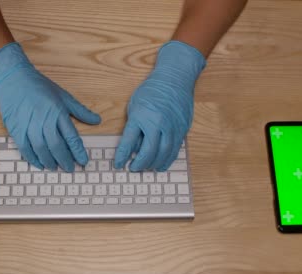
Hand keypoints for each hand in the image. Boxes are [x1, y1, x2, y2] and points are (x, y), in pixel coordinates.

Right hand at [0, 43, 100, 171]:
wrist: (13, 78)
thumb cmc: (39, 86)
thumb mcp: (63, 95)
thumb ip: (80, 110)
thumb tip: (97, 120)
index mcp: (58, 112)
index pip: (71, 136)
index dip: (78, 151)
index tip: (83, 161)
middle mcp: (44, 119)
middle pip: (56, 146)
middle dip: (64, 160)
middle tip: (69, 169)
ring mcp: (29, 125)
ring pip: (41, 149)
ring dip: (49, 161)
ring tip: (54, 167)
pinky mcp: (16, 128)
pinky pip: (25, 148)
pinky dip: (32, 158)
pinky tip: (39, 163)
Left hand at [114, 41, 205, 171]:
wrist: (175, 78)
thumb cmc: (152, 90)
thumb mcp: (135, 106)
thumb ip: (134, 127)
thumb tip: (134, 148)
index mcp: (141, 116)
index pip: (128, 142)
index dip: (122, 156)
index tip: (118, 165)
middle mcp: (157, 123)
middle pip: (149, 151)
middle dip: (140, 164)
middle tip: (134, 168)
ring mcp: (172, 127)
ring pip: (164, 153)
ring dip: (154, 164)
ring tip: (147, 168)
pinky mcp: (182, 129)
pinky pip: (175, 149)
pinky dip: (167, 160)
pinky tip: (161, 164)